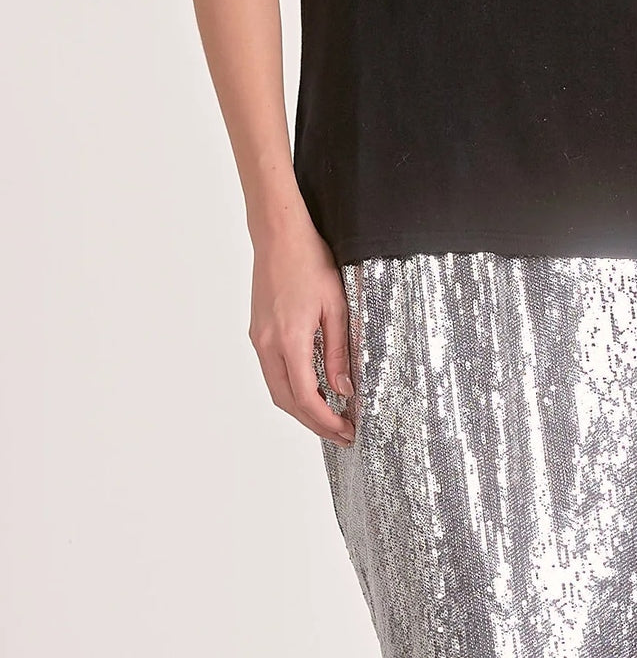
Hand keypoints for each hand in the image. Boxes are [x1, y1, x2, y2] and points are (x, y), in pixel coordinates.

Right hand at [248, 219, 358, 447]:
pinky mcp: (258, 331)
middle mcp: (267, 344)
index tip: (346, 431)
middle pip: (286, 400)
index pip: (305, 396)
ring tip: (328, 416)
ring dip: (300, 408)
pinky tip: (309, 388)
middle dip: (313, 422)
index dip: (325, 420)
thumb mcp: (335, 305)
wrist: (279, 235)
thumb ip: (338, 351)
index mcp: (289, 339)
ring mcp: (259, 338)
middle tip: (340, 433)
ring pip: (276, 388)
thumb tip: (343, 389)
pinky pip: (271, 371)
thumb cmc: (309, 261)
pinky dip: (290, 388)